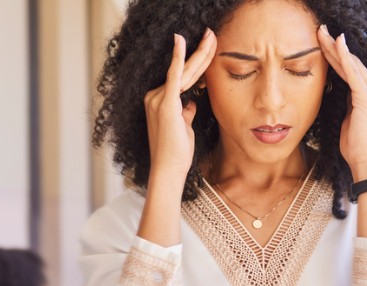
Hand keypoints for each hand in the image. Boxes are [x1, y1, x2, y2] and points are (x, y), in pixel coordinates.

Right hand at [144, 29, 216, 189]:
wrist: (168, 170)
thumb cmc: (177, 153)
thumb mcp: (184, 128)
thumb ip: (185, 112)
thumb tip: (191, 103)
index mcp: (160, 101)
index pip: (183, 77)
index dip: (197, 61)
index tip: (208, 47)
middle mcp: (155, 96)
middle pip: (184, 70)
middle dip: (200, 52)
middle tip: (212, 34)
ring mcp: (158, 99)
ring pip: (186, 73)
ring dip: (200, 54)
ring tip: (211, 37)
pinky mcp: (165, 103)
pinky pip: (174, 76)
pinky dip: (178, 58)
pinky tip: (181, 41)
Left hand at [316, 25, 366, 178]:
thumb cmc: (357, 147)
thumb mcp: (351, 120)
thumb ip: (350, 105)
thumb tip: (344, 96)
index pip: (353, 70)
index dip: (338, 55)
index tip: (324, 43)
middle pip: (351, 62)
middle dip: (333, 46)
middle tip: (319, 29)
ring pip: (350, 64)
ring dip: (334, 47)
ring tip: (320, 32)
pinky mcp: (366, 98)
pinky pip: (353, 73)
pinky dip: (344, 56)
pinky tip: (336, 43)